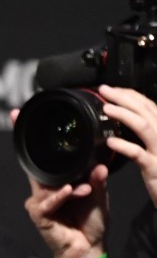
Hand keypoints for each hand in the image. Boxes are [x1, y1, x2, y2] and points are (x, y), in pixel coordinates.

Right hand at [14, 109, 109, 257]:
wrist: (89, 248)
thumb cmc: (90, 221)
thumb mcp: (99, 194)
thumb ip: (97, 179)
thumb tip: (99, 164)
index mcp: (58, 180)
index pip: (44, 156)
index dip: (32, 136)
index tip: (19, 115)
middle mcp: (45, 189)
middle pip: (33, 163)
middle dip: (27, 143)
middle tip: (17, 120)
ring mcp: (40, 201)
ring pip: (45, 184)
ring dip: (65, 185)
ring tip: (83, 188)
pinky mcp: (39, 215)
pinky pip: (46, 202)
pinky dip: (59, 197)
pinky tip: (70, 193)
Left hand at [99, 84, 156, 206]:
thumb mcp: (156, 148)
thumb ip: (146, 134)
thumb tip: (127, 119)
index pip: (148, 105)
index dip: (130, 95)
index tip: (112, 90)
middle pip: (146, 110)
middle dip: (124, 97)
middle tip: (105, 90)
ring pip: (144, 126)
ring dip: (124, 115)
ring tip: (107, 109)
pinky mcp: (155, 167)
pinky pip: (138, 153)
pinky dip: (124, 145)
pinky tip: (110, 141)